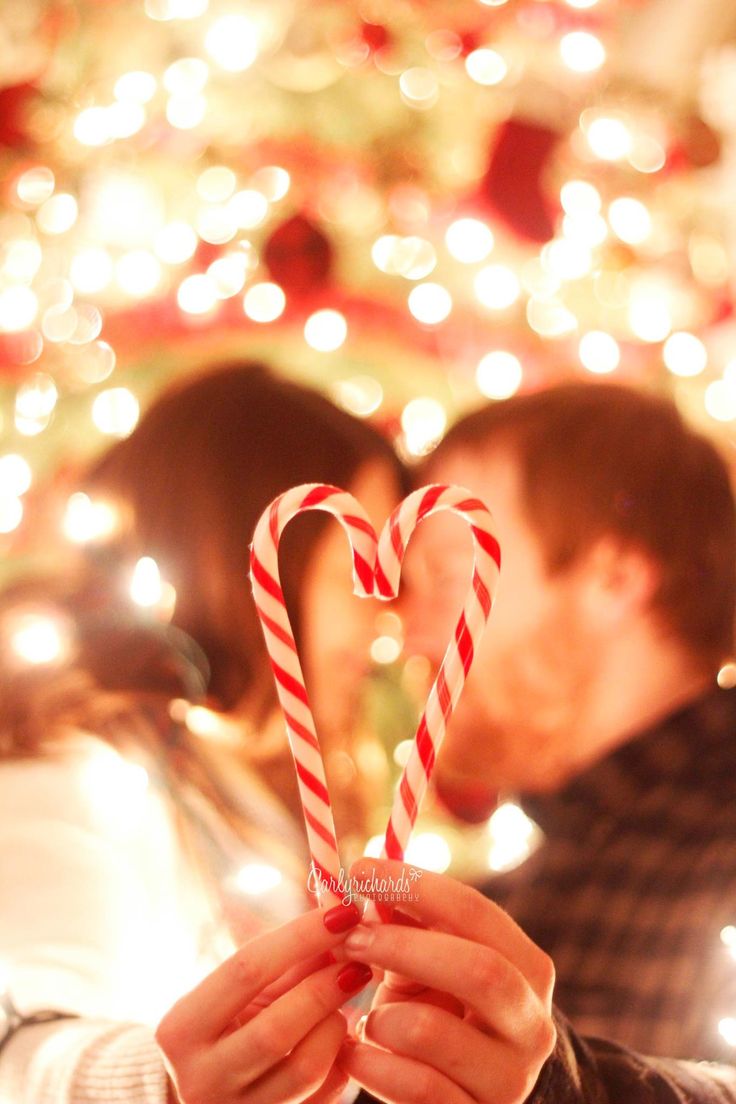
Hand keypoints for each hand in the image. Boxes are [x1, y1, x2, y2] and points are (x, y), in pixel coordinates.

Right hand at [156, 902, 371, 1103]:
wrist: (205, 1087)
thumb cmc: (228, 1021)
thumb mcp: (244, 988)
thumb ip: (292, 952)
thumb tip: (341, 908)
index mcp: (182, 1029)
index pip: (246, 969)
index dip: (300, 936)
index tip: (343, 913)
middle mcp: (201, 1079)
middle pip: (277, 1027)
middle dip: (325, 985)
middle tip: (359, 957)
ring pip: (305, 1069)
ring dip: (336, 1025)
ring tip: (346, 1001)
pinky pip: (322, 1095)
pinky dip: (341, 1061)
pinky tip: (344, 1037)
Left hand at [335, 858, 554, 1103]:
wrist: (469, 1093)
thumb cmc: (438, 1010)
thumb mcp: (428, 965)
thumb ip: (407, 926)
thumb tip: (368, 878)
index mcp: (528, 969)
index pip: (476, 913)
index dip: (417, 886)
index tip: (361, 868)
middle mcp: (532, 1025)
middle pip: (477, 970)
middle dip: (402, 946)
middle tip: (350, 936)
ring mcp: (510, 1080)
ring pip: (431, 1032)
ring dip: (381, 1017)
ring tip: (365, 1019)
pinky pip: (413, 1087)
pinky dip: (373, 1064)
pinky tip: (356, 1053)